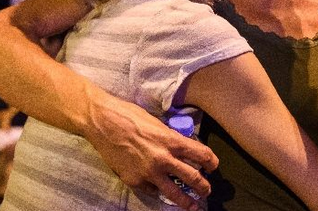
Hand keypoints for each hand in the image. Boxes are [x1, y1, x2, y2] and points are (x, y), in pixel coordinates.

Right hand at [84, 96, 217, 210]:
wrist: (103, 123)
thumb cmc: (130, 116)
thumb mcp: (157, 124)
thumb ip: (169, 138)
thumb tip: (180, 148)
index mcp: (172, 140)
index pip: (202, 154)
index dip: (211, 161)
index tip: (213, 166)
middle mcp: (164, 159)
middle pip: (193, 177)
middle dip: (203, 186)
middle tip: (207, 190)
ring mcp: (149, 173)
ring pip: (174, 193)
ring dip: (187, 201)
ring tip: (194, 206)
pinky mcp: (135, 181)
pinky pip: (152, 190)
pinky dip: (158, 191)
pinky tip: (161, 191)